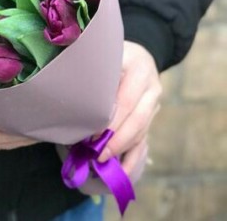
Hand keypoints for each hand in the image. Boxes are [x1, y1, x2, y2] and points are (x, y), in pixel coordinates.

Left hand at [98, 41, 161, 176]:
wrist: (135, 54)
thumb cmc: (111, 52)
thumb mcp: (105, 52)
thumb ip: (95, 69)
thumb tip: (72, 93)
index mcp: (139, 67)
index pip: (126, 100)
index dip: (110, 120)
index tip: (92, 134)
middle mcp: (152, 86)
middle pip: (137, 119)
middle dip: (117, 140)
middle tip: (97, 154)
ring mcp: (154, 103)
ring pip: (141, 130)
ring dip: (122, 149)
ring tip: (101, 161)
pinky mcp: (152, 116)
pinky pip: (145, 139)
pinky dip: (133, 157)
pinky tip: (123, 172)